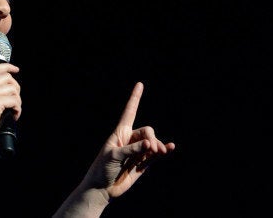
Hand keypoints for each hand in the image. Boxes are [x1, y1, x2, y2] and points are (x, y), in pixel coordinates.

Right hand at [0, 63, 20, 145]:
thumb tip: (5, 88)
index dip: (7, 66)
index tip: (16, 70)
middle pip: (7, 77)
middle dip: (16, 88)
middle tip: (14, 101)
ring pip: (13, 88)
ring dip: (18, 100)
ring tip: (13, 111)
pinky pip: (15, 100)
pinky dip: (18, 109)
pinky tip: (13, 116)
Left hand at [83, 81, 174, 198]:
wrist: (102, 188)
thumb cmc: (102, 169)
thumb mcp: (114, 156)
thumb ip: (132, 149)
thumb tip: (150, 144)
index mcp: (119, 133)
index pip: (129, 112)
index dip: (135, 98)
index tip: (140, 84)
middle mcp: (130, 139)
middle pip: (147, 131)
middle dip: (151, 138)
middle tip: (151, 149)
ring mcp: (138, 151)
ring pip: (153, 142)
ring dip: (157, 146)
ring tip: (159, 153)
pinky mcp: (143, 163)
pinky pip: (156, 154)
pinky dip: (163, 150)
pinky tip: (170, 148)